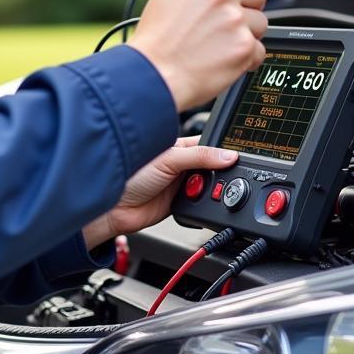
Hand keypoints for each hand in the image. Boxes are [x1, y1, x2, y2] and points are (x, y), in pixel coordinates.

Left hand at [82, 140, 238, 249]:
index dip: (224, 149)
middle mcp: (182, 164)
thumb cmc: (129, 174)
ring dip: (210, 190)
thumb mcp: (168, 160)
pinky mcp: (181, 203)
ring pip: (210, 187)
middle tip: (220, 176)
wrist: (114, 208)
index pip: (209, 145)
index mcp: (179, 146)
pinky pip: (201, 204)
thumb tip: (228, 155)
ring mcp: (181, 184)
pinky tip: (198, 202)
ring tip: (202, 189)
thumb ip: (199, 156)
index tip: (239, 155)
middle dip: (219, 173)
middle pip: (213, 167)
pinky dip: (204, 205)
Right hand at [128, 0, 269, 111]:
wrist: (154, 75)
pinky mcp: (243, 47)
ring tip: (218, 42)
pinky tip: (222, 58)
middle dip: (248, 6)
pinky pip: (259, 49)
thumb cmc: (156, 40)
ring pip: (261, 22)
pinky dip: (245, 57)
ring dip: (246, 33)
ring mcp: (235, 19)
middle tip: (225, 21)